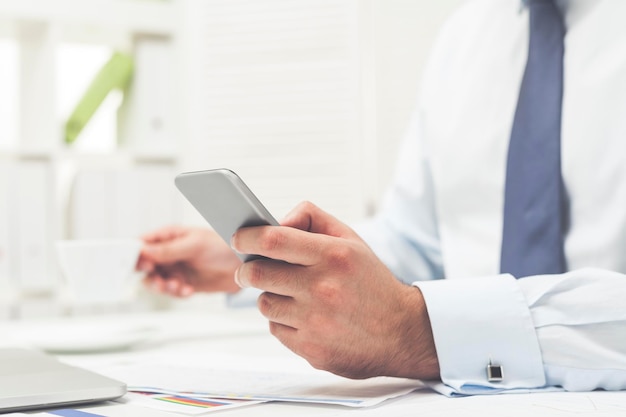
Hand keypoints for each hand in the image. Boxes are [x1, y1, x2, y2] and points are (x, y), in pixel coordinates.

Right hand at [138, 226, 241, 296]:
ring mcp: (175, 268)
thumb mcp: (194, 245)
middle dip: (149, 275)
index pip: (141, 244)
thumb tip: (143, 250)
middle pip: (144, 266)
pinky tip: (188, 290)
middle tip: (159, 280)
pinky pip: (171, 291)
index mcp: (168, 236)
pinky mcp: (183, 282)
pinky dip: (177, 293)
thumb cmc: (222, 245)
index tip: (142, 265)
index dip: (136, 255)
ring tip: (176, 285)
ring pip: (156, 281)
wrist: (243, 263)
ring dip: (163, 286)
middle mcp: (168, 252)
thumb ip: (169, 249)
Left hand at [231, 202, 439, 379]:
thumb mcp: (351, 240)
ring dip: (269, 295)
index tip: (238, 237)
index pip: (274, 240)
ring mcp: (315, 321)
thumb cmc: (371, 283)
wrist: (402, 332)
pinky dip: (283, 320)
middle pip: (258, 272)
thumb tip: (278, 221)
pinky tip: (303, 316)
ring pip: (265, 302)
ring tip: (289, 293)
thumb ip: (313, 219)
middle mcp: (323, 288)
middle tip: (248, 268)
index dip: (247, 236)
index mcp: (333, 256)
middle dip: (246, 268)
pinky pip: (276, 329)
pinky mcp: (311, 349)